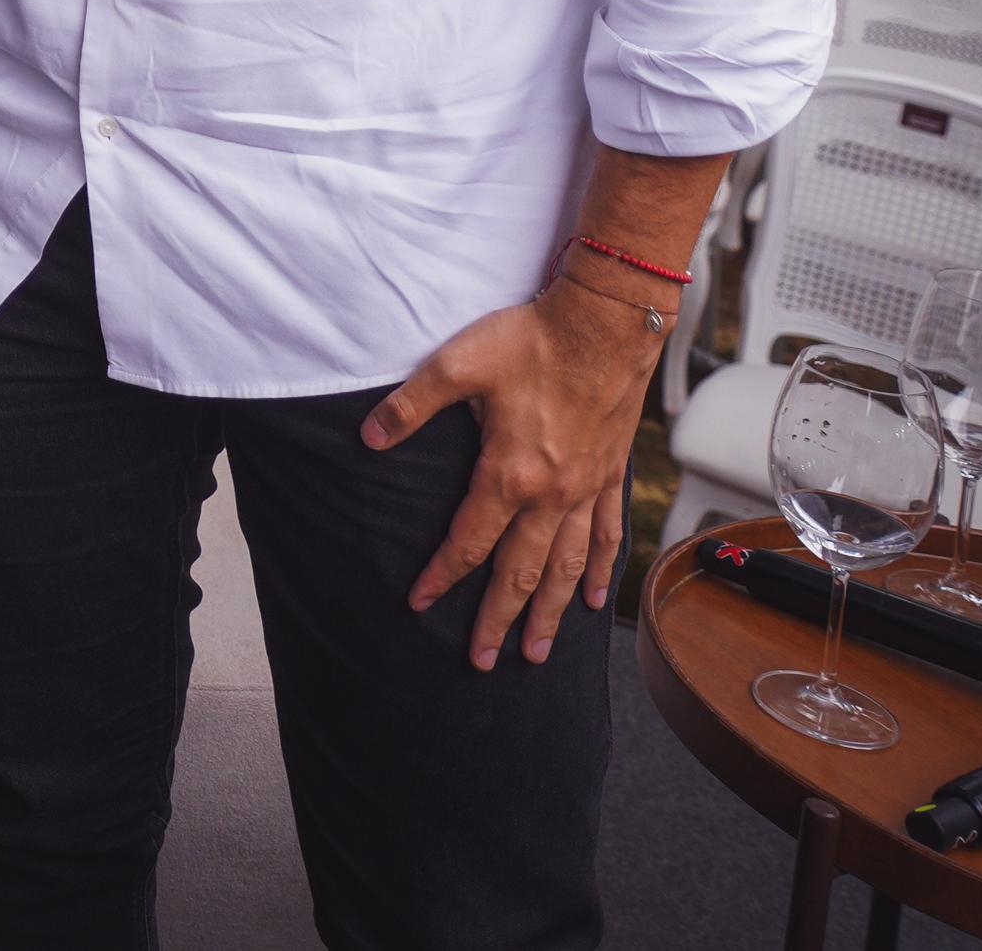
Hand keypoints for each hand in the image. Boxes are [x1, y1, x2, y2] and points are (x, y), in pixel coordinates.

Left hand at [362, 276, 661, 669]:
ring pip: (567, 567)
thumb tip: (370, 437)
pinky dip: (601, 572)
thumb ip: (410, 405)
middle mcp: (553, 494)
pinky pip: (607, 537)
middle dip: (499, 619)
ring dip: (550, 612)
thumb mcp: (457, 364)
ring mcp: (587, 489)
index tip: (420, 604)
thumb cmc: (533, 339)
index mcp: (510, 473)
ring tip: (538, 651)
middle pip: (521, 572)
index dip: (443, 575)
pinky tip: (594, 599)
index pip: (469, 541)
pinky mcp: (611, 475)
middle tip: (483, 660)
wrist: (605, 321)